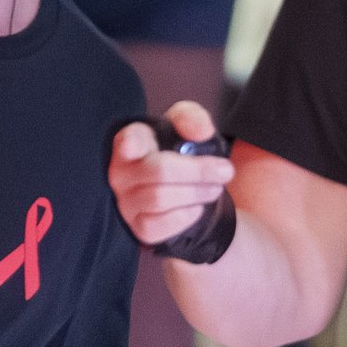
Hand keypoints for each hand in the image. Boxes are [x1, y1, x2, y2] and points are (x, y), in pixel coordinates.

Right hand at [110, 101, 233, 250]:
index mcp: (130, 142)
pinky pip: (162, 223)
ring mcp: (127, 203)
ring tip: (215, 189)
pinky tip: (196, 208)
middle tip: (225, 172)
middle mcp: (121, 173)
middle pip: (158, 170)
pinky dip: (187, 215)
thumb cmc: (180, 154)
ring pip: (160, 198)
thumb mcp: (188, 128)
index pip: (128, 140)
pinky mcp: (139, 227)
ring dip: (197, 193)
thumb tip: (202, 131)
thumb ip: (191, 118)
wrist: (186, 193)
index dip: (131, 143)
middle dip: (199, 172)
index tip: (135, 147)